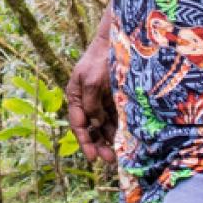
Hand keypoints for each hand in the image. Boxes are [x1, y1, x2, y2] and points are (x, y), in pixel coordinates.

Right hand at [66, 36, 117, 164]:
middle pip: (91, 129)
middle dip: (98, 145)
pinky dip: (119, 129)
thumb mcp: (92, 81)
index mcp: (76, 97)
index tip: (93, 158)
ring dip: (109, 140)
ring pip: (104, 126)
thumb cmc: (100, 59)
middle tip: (109, 160)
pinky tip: (126, 139)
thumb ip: (92, 104)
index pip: (78, 124)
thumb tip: (94, 124)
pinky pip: (116, 118)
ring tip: (119, 155)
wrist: (117, 42)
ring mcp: (101, 100)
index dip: (85, 142)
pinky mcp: (115, 98)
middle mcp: (87, 101)